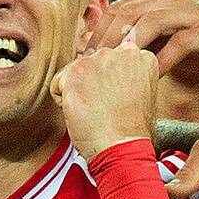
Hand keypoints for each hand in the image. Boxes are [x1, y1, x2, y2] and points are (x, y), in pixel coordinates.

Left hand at [51, 44, 158, 160]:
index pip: (111, 60)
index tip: (117, 100)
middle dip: (93, 83)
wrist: (121, 146)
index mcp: (138, 56)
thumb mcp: (141, 93)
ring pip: (75, 72)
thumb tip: (107, 73)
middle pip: (92, 63)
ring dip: (79, 91)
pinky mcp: (74, 73)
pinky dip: (64, 101)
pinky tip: (83, 113)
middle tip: (105, 107)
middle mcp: (118, 52)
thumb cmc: (131, 130)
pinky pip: (58, 84)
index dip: (110, 83)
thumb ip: (126, 74)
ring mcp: (96, 61)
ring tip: (95, 111)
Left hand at [83, 0, 198, 85]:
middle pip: (126, 12)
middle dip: (105, 39)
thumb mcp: (163, 46)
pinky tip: (149, 80)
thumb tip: (103, 61)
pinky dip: (161, 62)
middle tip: (91, 66)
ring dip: (128, 47)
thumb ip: (138, 46)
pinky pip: (177, 43)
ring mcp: (189, 12)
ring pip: (148, 21)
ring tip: (113, 71)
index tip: (81, 58)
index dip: (95, 33)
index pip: (115, 9)